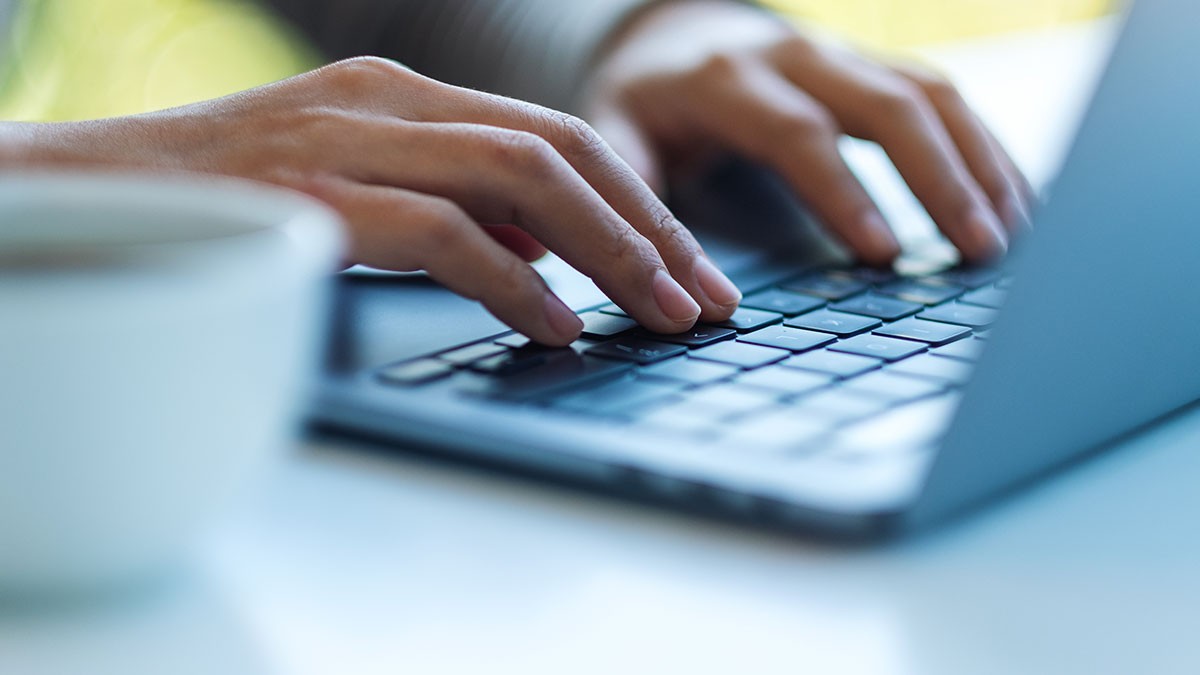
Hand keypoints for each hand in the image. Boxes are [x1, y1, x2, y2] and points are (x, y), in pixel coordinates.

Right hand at [5, 57, 742, 344]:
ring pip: (520, 178)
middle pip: (558, 151)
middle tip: (707, 296)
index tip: (692, 266)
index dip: (638, 203)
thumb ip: (451, 208)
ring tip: (662, 313)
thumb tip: (546, 253)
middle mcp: (388, 101)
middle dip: (649, 227)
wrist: (85, 195)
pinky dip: (513, 281)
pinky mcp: (311, 194)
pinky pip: (441, 232)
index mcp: (405, 96)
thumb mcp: (356, 190)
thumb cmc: (224, 203)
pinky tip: (558, 326)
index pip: (553, 137)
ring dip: (608, 252)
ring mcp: (350, 139)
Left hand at [581, 0, 1033, 264]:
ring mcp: (843, 56)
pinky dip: (983, 147)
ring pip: (930, 94)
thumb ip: (636, 191)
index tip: (886, 254)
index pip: (798, 133)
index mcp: (728, 79)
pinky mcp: (873, 67)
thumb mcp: (617, 133)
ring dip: (979, 163)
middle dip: (940, 178)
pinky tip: (1014, 200)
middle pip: (887, 105)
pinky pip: (942, 96)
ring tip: (1013, 236)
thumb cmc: (646, 98)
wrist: (672, 31)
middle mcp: (797, 57)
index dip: (844, 191)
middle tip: (979, 250)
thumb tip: (674, 281)